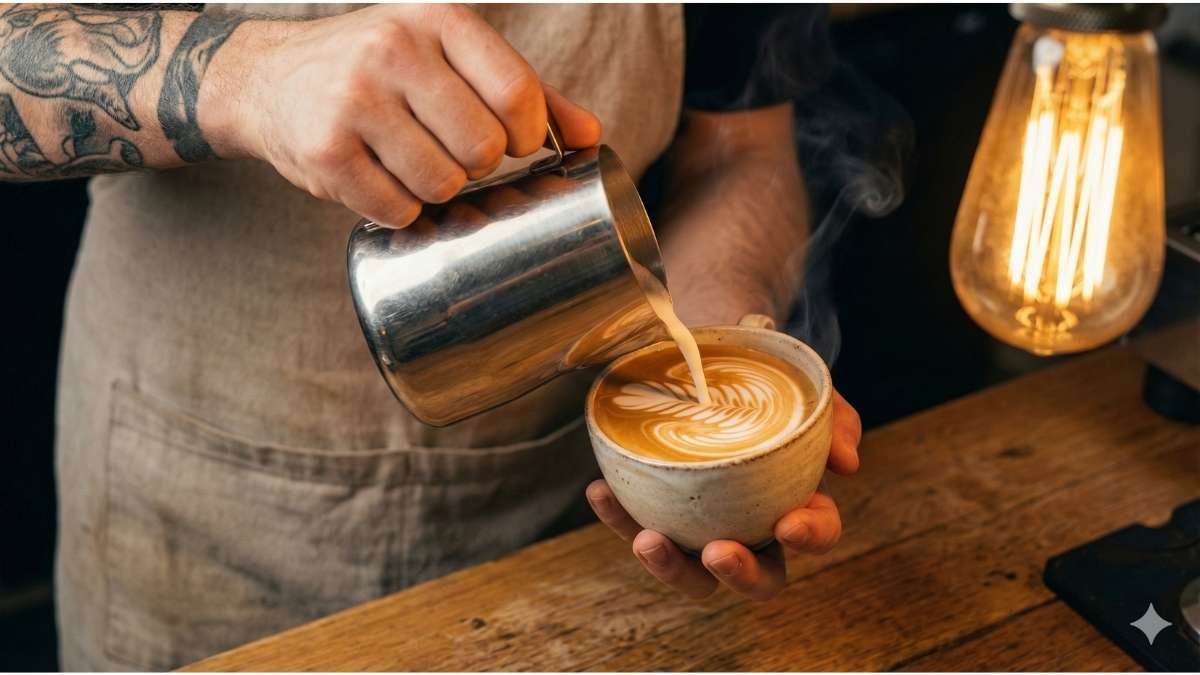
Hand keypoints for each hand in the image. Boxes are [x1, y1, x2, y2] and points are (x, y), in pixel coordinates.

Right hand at [233, 4, 600, 226]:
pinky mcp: (325, 150)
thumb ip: (521, 90)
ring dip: (437, 191)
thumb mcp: (447, 56)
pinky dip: (398, 209)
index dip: (527, 135)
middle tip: (451, 153)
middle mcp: (394, 51)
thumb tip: (589, 136)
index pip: (519, 94)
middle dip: (477, 166)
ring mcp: (354, 100)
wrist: (269, 78)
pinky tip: (380, 180)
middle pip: (483, 149)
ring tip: (412, 164)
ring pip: (442, 185)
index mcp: (437, 19)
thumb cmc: (379, 69)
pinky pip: (396, 209)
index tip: (512, 143)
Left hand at [588, 389, 861, 600]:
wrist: (714, 357)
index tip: (788, 524)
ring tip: (647, 539)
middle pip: (756, 578)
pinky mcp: (659, 515)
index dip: (810, 536)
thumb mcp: (805, 391)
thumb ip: (834, 420)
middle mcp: (752, 528)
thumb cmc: (767, 385)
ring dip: (670, 567)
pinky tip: (600, 491)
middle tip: (718, 552)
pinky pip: (637, 527)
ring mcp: (703, 528)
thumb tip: (846, 462)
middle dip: (739, 574)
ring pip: (691, 574)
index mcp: (798, 503)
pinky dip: (618, 517)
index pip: (815, 532)